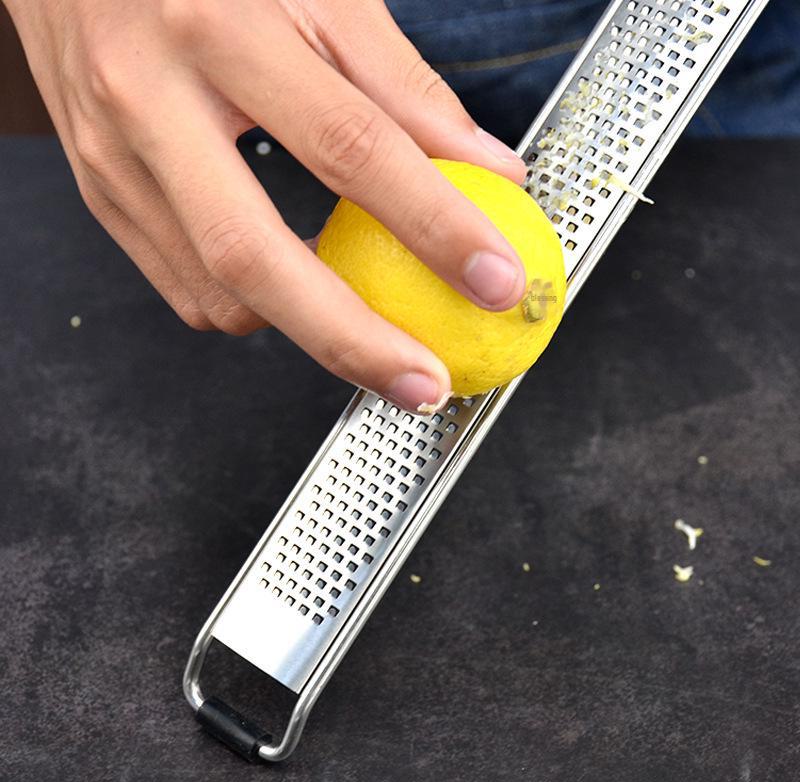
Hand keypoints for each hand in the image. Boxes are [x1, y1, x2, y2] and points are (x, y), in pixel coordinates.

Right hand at [5, 0, 527, 410]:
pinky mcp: (102, 198)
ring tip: (368, 329)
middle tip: (423, 383)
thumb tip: (487, 172)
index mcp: (216, 24)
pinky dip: (256, 307)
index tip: (495, 282)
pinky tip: (297, 289)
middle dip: (353, 342)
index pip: (349, 147)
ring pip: (216, 290)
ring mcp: (112, 160)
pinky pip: (186, 287)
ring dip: (305, 328)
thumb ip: (405, 88)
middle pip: (256, 257)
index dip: (433, 225)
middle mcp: (147, 100)